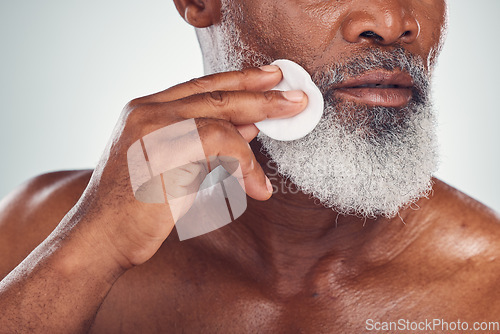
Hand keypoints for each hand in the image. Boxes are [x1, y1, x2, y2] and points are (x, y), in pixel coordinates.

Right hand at [73, 65, 307, 268]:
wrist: (100, 238)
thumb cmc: (137, 206)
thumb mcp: (175, 164)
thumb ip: (206, 141)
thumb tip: (249, 124)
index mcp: (145, 109)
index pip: (200, 86)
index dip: (238, 79)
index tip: (270, 76)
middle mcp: (147, 111)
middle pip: (215, 93)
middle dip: (261, 90)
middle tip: (294, 93)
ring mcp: (152, 127)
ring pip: (220, 112)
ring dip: (262, 114)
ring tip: (293, 115)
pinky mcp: (162, 149)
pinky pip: (219, 142)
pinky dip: (245, 162)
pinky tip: (258, 185)